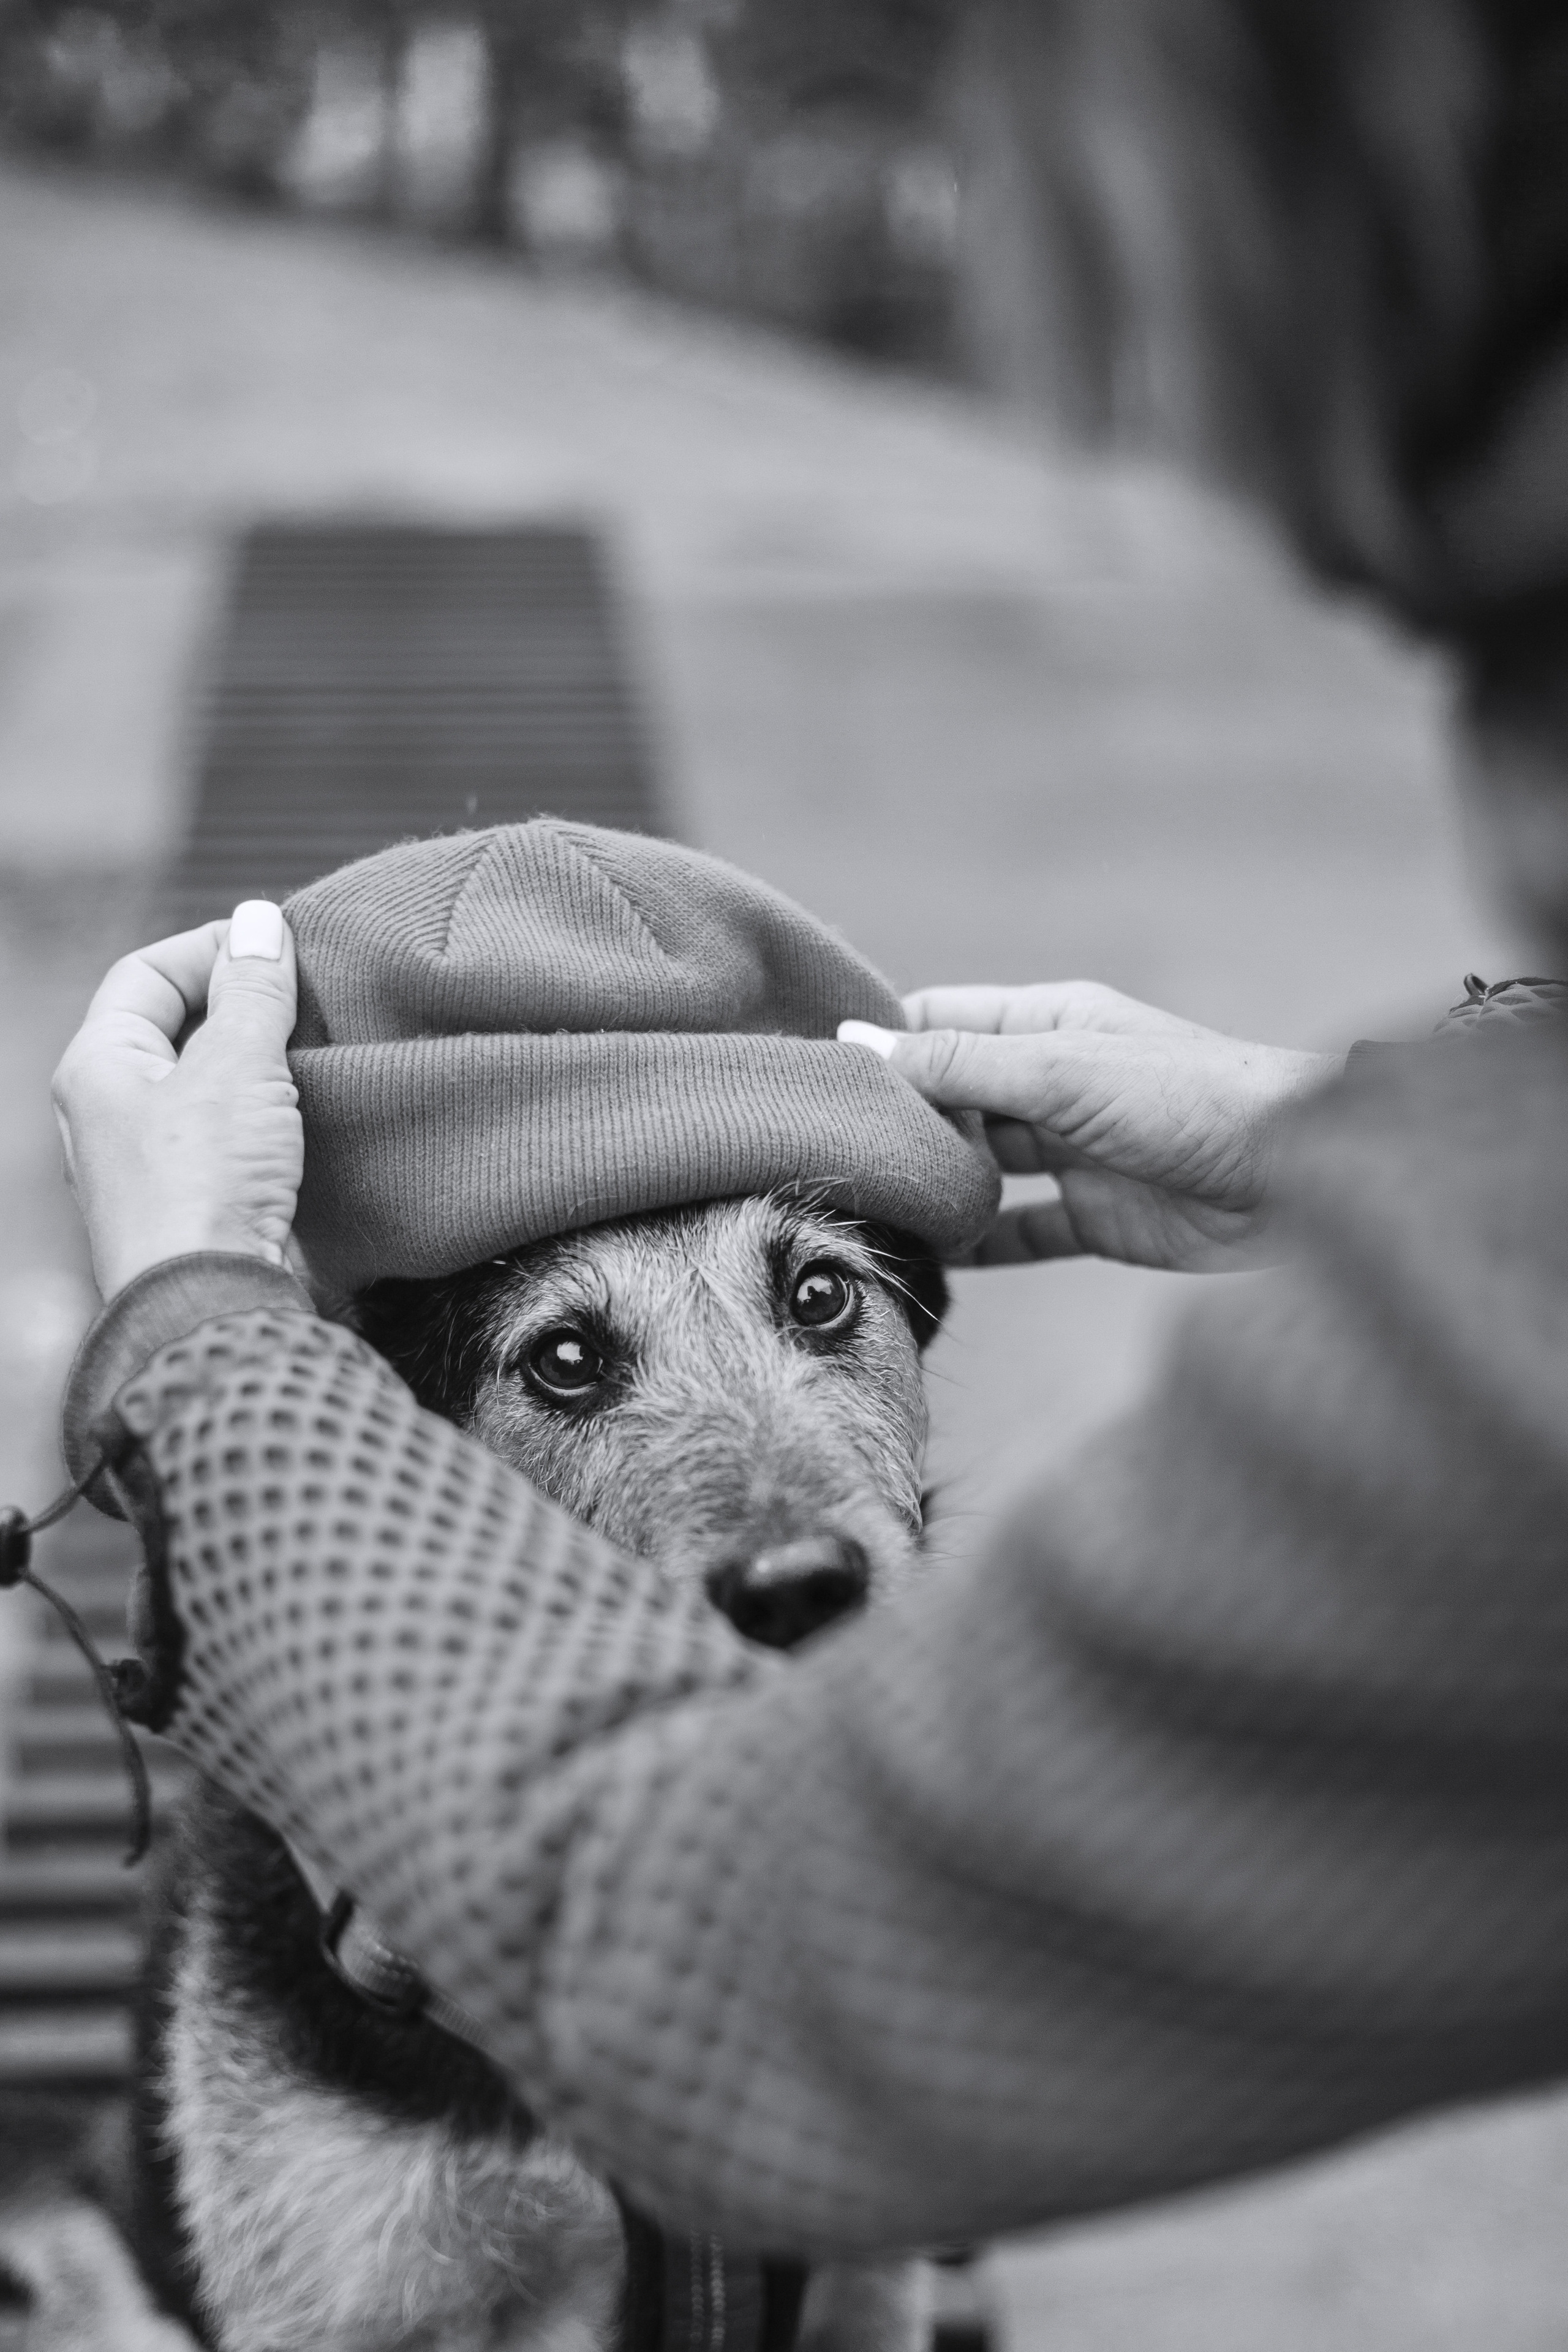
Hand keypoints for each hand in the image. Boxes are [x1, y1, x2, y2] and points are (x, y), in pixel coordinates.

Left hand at [52, 903, 302, 1299]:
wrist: (213, 1307)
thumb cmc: (204, 1187)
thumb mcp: (237, 1067)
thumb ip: (253, 991)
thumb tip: (261, 922)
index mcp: (98, 1067)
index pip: (145, 973)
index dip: (212, 948)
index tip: (280, 949)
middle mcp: (111, 1112)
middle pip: (177, 1027)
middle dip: (243, 1006)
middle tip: (308, 999)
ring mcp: (149, 1164)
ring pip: (207, 1084)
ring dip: (262, 1064)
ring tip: (317, 1052)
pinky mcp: (192, 1205)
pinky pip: (227, 1136)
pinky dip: (268, 1116)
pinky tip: (313, 1115)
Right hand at [841, 982, 1337, 1270]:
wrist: (1304, 1181)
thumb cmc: (1193, 1101)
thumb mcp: (1063, 1072)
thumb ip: (960, 1066)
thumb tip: (857, 1045)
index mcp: (1048, 1025)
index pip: (939, 1023)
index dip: (879, 1048)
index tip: (813, 1082)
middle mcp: (1055, 1083)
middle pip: (952, 1098)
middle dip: (897, 1125)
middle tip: (826, 1159)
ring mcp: (1076, 1153)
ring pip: (981, 1167)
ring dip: (933, 1187)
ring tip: (865, 1211)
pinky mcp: (1099, 1219)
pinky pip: (1022, 1233)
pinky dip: (979, 1247)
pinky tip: (932, 1263)